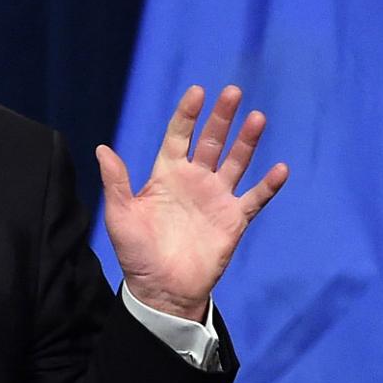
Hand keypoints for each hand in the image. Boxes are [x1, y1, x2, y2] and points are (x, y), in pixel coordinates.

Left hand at [97, 85, 287, 321]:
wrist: (161, 290)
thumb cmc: (137, 254)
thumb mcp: (121, 216)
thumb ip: (116, 182)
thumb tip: (101, 149)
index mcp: (167, 174)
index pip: (179, 136)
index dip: (187, 114)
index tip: (197, 92)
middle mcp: (195, 180)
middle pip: (212, 141)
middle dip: (222, 117)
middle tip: (233, 93)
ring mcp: (217, 198)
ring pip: (236, 162)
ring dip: (247, 141)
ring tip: (257, 118)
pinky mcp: (234, 219)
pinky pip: (255, 198)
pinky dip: (269, 185)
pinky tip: (280, 168)